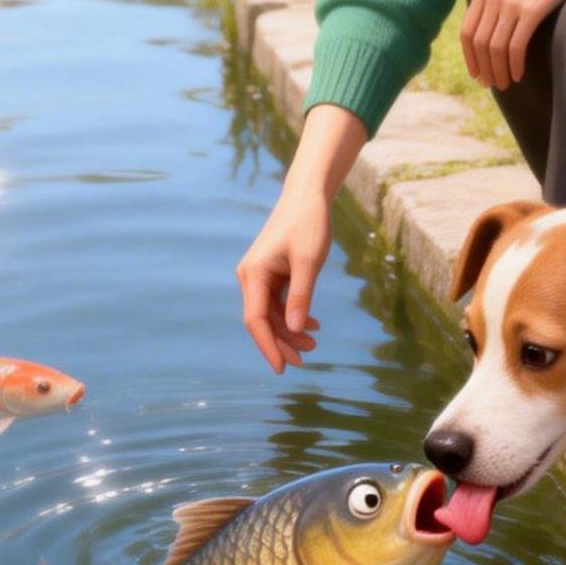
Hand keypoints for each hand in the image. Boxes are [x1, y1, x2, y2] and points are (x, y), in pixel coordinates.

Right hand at [236, 184, 329, 372]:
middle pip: (262, 321)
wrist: (308, 196)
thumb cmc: (308, 224)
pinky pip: (278, 303)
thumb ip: (301, 296)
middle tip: (306, 360)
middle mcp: (251, 277)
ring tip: (314, 344)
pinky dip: (293, 316)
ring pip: (271, 314)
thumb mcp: (309, 262)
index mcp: (253, 274)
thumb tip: (293, 330)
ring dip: (290, 331)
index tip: (281, 368)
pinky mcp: (272, 274)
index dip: (268, 346)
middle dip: (282, 343)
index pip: (255, 320)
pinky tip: (312, 325)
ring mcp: (260, 276)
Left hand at [461, 0, 565, 89]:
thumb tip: (489, 32)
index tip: (477, 74)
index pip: (467, 31)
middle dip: (484, 69)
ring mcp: (512, 1)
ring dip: (499, 71)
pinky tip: (518, 75)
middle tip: (492, 85)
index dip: (470, 58)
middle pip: (479, 43)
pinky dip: (514, 65)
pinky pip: (515, 46)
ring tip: (505, 83)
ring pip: (495, 48)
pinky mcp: (532, 9)